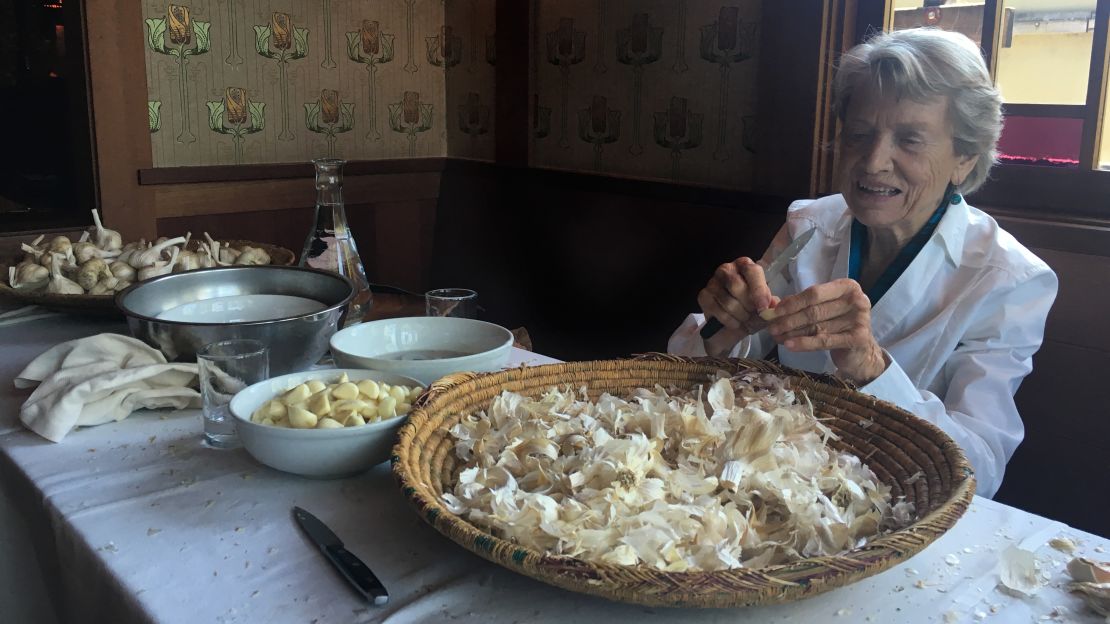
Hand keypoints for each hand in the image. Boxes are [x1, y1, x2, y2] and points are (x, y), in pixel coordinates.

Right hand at [697, 257, 776, 356]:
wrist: (732, 330)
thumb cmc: (751, 313)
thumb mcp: (765, 309)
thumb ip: (771, 304)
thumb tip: (772, 303)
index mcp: (745, 266)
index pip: (752, 271)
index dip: (759, 290)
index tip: (763, 308)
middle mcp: (726, 269)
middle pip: (736, 285)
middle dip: (747, 305)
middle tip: (753, 314)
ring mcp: (712, 282)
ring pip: (727, 300)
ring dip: (739, 315)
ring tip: (744, 319)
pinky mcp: (703, 295)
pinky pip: (716, 309)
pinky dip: (728, 321)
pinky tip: (734, 323)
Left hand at [766, 278, 886, 383]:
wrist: (861, 352)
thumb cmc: (838, 326)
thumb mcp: (822, 310)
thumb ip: (801, 304)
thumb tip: (773, 304)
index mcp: (847, 286)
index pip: (814, 293)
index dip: (791, 303)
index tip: (773, 312)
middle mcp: (856, 299)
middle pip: (814, 310)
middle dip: (789, 320)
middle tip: (771, 328)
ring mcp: (859, 319)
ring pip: (816, 326)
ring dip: (793, 333)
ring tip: (777, 337)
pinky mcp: (858, 337)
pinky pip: (824, 340)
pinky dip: (804, 343)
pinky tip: (789, 345)